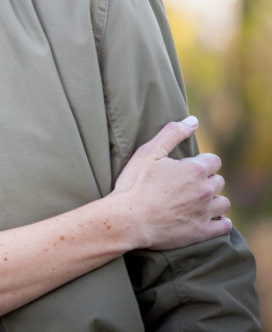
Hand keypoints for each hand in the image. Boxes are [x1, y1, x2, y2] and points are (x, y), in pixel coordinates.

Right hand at [109, 116, 231, 250]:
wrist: (127, 219)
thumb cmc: (134, 184)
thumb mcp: (148, 152)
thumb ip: (172, 133)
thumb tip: (193, 120)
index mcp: (195, 169)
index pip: (213, 161)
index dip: (200, 163)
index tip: (186, 168)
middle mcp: (205, 190)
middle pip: (218, 181)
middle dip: (206, 181)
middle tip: (186, 185)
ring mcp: (205, 212)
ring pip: (223, 203)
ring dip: (213, 200)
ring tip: (196, 201)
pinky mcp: (202, 232)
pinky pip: (225, 225)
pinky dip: (219, 221)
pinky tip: (206, 218)